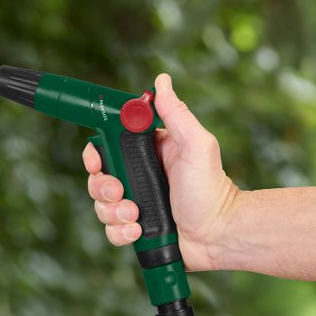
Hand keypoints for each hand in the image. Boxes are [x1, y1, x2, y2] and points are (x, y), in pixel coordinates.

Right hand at [83, 74, 238, 271]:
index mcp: (148, 153)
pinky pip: (111, 231)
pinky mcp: (135, 229)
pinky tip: (138, 232)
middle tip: (120, 193)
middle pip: (98, 177)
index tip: (97, 161)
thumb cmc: (212, 189)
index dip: (96, 154)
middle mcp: (138, 177)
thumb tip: (162, 80)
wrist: (219, 235)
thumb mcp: (197, 145)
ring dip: (113, 213)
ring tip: (135, 217)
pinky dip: (120, 233)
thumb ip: (176, 114)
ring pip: (101, 206)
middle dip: (102, 187)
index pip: (108, 146)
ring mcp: (135, 203)